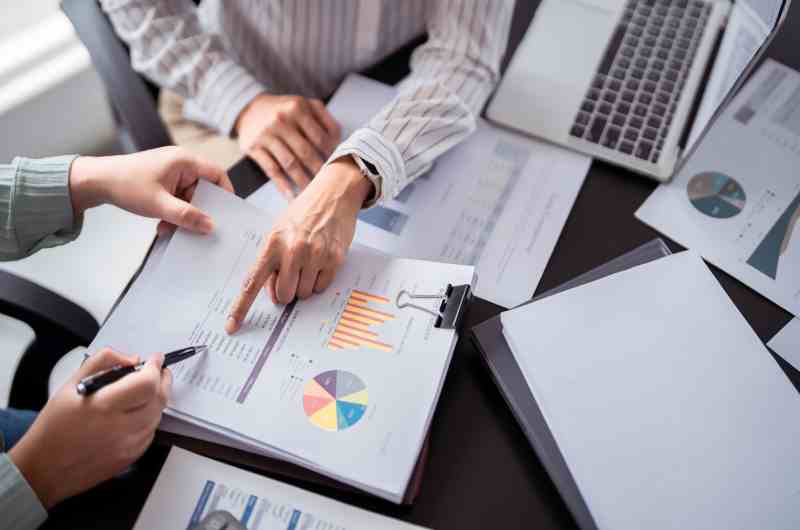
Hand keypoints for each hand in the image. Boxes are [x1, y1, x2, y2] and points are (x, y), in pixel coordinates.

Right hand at [8, 349, 170, 508]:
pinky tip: (137, 413)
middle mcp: (121, 428)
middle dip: (163, 380)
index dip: (155, 367)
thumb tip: (132, 359)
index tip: (155, 358)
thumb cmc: (53, 427)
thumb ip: (103, 363)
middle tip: (159, 371)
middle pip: (159, 399)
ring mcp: (129, 446)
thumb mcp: (70, 384)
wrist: (43, 469)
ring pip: (158, 416)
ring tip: (146, 390)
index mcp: (104, 407)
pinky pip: (151, 433)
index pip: (147, 383)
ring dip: (157, 399)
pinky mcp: (131, 459)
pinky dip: (150, 418)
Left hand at [69, 146, 233, 234]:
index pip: (217, 174)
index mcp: (184, 161)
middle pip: (203, 189)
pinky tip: (162, 225)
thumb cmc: (125, 185)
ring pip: (189, 198)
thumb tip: (210, 226)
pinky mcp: (163, 182)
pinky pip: (178, 199)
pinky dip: (173, 212)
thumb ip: (187, 216)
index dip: (226, 193)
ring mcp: (171, 173)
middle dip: (198, 210)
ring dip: (183, 215)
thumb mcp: (159, 205)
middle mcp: (181, 164)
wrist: (96, 181)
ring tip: (170, 227)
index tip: (227, 213)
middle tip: (197, 228)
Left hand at [225, 158, 371, 333]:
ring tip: (309, 261)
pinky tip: (321, 260)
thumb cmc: (303, 213)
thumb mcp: (279, 232)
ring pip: (304, 294)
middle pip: (283, 295)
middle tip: (292, 273)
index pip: (253, 282)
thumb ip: (271, 262)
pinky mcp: (335, 259)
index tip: (232, 327)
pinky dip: (320, 280)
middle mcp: (293, 250)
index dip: (241, 308)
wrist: (334, 194)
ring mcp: (315, 255)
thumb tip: (273, 295)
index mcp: (273, 243)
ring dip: (304, 285)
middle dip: (286, 291)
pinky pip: (322, 287)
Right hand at [235, 93, 341, 198]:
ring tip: (313, 192)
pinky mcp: (254, 147)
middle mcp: (281, 119)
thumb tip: (339, 139)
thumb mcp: (303, 104)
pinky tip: (291, 196)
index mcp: (298, 107)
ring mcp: (267, 134)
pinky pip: (271, 170)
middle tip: (328, 184)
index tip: (336, 165)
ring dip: (303, 181)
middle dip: (319, 170)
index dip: (331, 154)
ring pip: (290, 163)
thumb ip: (323, 116)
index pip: (321, 137)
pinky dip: (282, 185)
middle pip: (306, 152)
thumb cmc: (283, 110)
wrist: (248, 109)